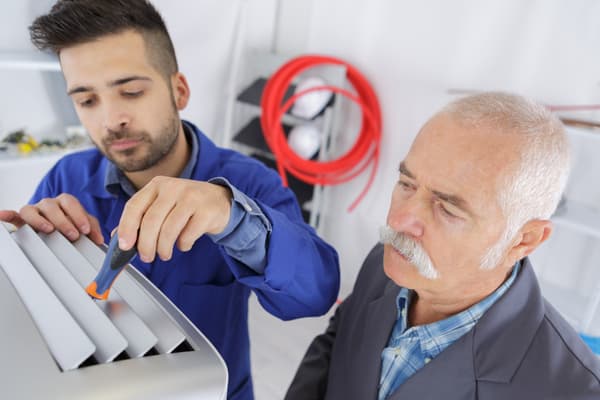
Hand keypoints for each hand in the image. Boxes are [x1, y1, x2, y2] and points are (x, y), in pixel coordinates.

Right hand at [0, 194, 103, 244]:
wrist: (60, 230)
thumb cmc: (72, 226)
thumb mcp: (85, 226)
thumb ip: (93, 229)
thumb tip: (99, 239)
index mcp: (64, 203)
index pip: (70, 202)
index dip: (78, 214)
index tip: (85, 230)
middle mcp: (49, 204)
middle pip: (52, 205)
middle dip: (63, 220)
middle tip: (73, 235)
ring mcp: (34, 211)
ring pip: (32, 209)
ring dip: (40, 220)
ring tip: (49, 230)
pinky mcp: (22, 221)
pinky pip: (13, 215)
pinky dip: (7, 215)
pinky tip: (2, 215)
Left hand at [117, 176, 231, 262]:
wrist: (219, 200)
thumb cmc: (186, 205)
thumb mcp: (162, 205)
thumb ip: (141, 219)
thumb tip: (118, 240)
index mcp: (157, 185)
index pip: (134, 206)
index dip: (126, 228)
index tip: (124, 246)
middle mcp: (173, 188)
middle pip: (151, 220)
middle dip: (145, 244)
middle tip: (146, 257)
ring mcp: (192, 198)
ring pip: (169, 230)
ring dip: (163, 249)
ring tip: (164, 254)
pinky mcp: (207, 211)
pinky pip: (188, 235)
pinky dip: (182, 245)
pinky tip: (183, 244)